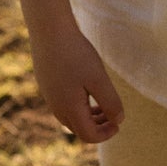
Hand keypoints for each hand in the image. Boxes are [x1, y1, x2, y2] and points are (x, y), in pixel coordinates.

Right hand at [31, 22, 124, 143]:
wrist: (49, 29)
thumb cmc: (76, 53)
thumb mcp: (98, 78)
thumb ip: (110, 102)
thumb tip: (119, 120)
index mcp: (69, 109)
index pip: (89, 135)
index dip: (106, 134)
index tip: (119, 123)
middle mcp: (57, 107)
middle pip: (79, 129)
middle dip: (98, 127)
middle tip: (114, 116)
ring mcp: (49, 96)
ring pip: (70, 117)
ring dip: (88, 116)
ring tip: (102, 105)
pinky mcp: (47, 84)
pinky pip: (64, 104)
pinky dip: (78, 105)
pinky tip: (86, 89)